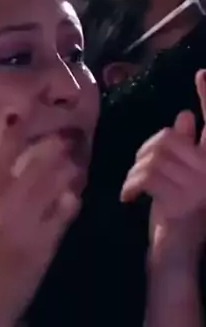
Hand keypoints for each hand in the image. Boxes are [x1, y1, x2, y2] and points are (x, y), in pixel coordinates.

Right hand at [0, 110, 81, 326]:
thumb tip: (7, 168)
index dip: (7, 132)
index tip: (19, 109)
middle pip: (30, 166)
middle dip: (52, 147)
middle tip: (68, 135)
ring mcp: (22, 227)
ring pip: (51, 185)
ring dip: (67, 170)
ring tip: (76, 161)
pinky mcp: (42, 246)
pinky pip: (62, 214)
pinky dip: (71, 201)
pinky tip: (75, 195)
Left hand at [121, 70, 205, 264]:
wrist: (175, 254)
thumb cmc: (175, 212)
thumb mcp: (179, 176)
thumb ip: (187, 147)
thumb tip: (184, 116)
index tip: (201, 72)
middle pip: (168, 139)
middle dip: (145, 151)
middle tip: (138, 169)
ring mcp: (201, 187)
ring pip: (155, 157)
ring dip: (136, 171)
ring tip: (134, 188)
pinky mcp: (183, 202)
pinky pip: (149, 176)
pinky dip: (132, 184)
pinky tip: (129, 197)